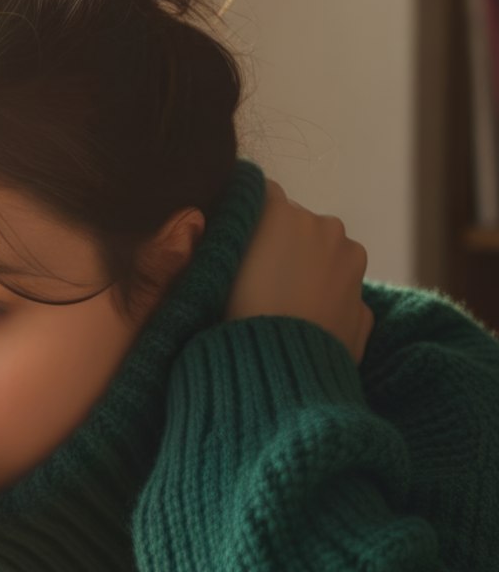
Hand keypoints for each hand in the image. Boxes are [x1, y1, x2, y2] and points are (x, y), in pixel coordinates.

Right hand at [226, 179, 373, 363]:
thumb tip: (206, 229)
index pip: (259, 192)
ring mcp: (353, 265)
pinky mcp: (364, 305)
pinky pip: (338, 294)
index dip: (244, 215)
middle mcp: (325, 227)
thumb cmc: (232, 322)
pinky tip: (300, 329)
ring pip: (324, 257)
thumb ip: (215, 243)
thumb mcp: (208, 275)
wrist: (278, 379)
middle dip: (279, 246)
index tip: (232, 240)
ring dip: (307, 273)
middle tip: (253, 283)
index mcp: (282, 213)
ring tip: (279, 309)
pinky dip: (323, 304)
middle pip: (297, 225)